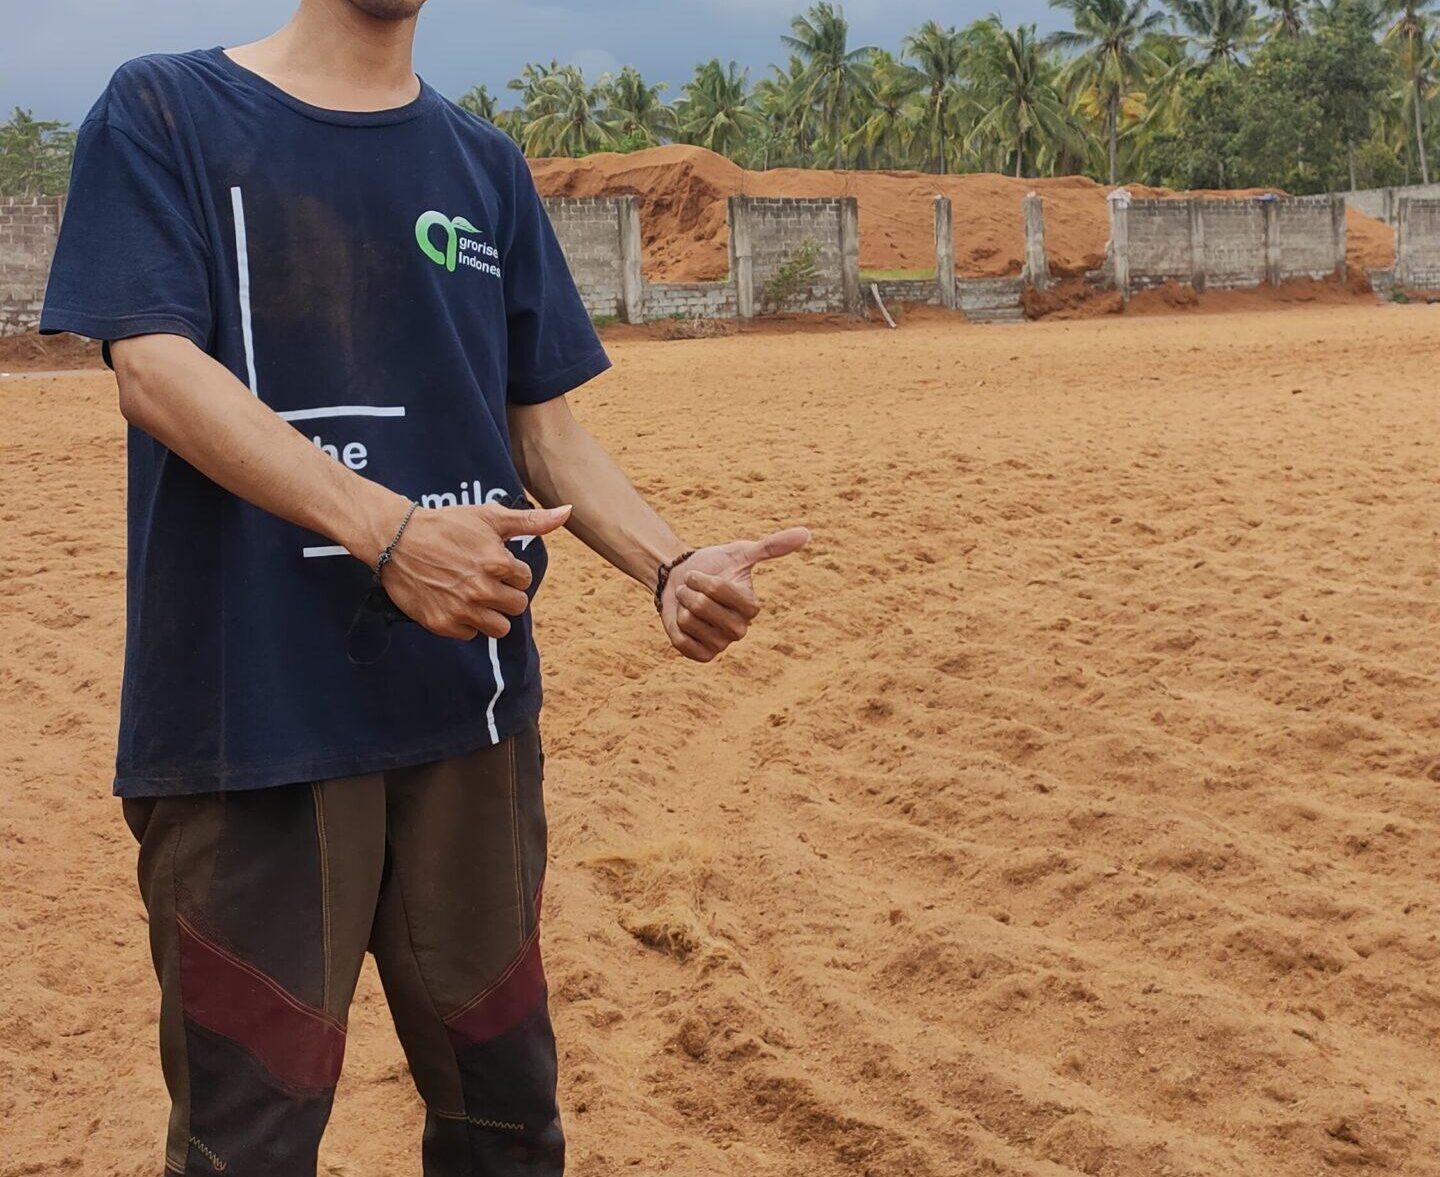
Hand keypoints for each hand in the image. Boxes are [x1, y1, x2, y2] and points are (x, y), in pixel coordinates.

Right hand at [380, 503, 571, 640]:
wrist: (396, 538)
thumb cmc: (446, 524)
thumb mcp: (490, 516)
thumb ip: (531, 521)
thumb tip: (568, 512)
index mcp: (496, 562)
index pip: (524, 580)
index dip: (510, 571)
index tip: (492, 562)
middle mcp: (480, 589)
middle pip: (517, 606)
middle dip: (506, 594)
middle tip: (485, 580)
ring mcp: (461, 609)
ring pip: (499, 628)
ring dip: (491, 613)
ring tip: (474, 595)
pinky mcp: (442, 624)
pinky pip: (470, 634)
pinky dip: (466, 622)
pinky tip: (454, 602)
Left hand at [661, 528, 810, 662]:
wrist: (679, 582)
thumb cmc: (713, 566)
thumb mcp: (740, 552)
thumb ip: (772, 547)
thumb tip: (807, 534)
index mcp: (751, 606)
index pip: (719, 590)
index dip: (702, 579)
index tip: (699, 575)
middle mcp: (740, 629)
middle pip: (701, 606)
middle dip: (688, 591)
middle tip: (691, 589)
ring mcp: (722, 645)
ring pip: (688, 620)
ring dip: (681, 606)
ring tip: (688, 603)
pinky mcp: (703, 656)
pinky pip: (681, 641)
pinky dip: (675, 627)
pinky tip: (684, 622)